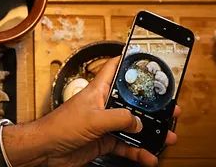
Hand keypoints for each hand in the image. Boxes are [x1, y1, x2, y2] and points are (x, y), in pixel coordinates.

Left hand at [34, 58, 178, 166]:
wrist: (46, 150)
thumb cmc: (60, 126)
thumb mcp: (94, 118)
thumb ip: (119, 118)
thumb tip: (139, 122)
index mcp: (98, 90)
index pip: (115, 68)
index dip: (129, 61)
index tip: (147, 60)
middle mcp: (103, 105)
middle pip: (131, 101)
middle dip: (151, 106)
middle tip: (169, 108)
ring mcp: (104, 124)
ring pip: (132, 126)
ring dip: (149, 133)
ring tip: (166, 136)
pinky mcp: (103, 141)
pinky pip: (126, 145)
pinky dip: (138, 151)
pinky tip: (148, 156)